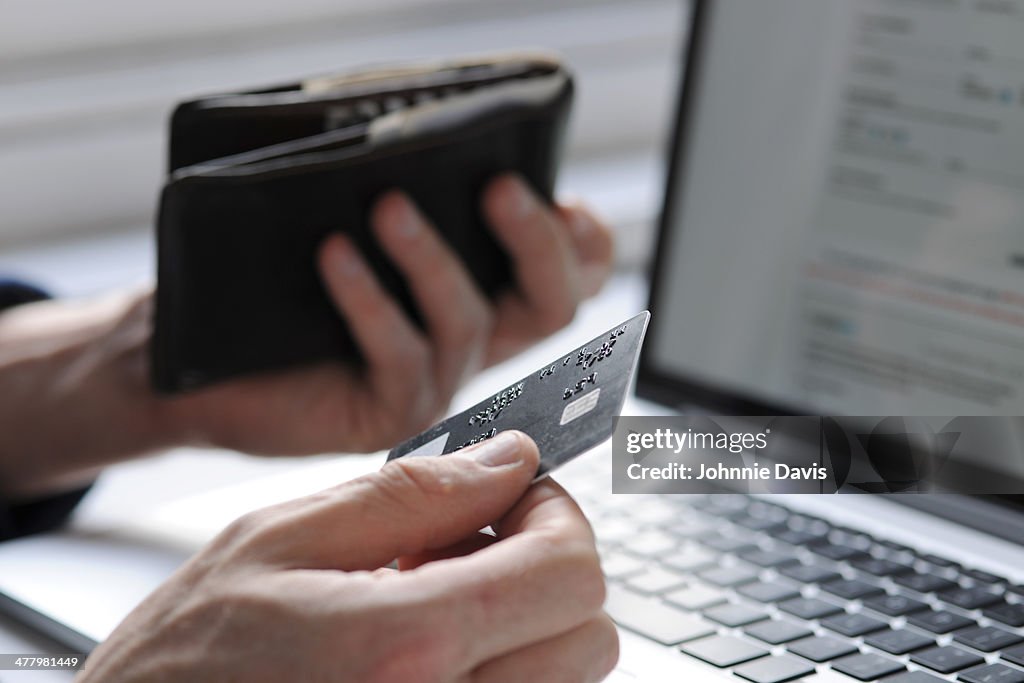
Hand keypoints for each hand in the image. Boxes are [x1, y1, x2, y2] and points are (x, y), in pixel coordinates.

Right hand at [79, 432, 617, 682]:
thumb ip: (408, 495)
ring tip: (434, 602)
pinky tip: (426, 651)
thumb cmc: (181, 661)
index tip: (512, 501)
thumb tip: (510, 459)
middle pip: (588, 635)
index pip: (570, 573)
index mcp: (404, 646)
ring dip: (524, 625)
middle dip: (547, 572)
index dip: (554, 518)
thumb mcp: (275, 544)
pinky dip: (500, 670)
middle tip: (471, 548)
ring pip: (566, 679)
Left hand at [166, 174, 613, 453]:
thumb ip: (404, 194)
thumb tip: (428, 147)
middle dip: (539, 244)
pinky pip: (400, 355)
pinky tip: (335, 255)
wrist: (206, 366)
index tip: (567, 201)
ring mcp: (435, 382)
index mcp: (480, 292)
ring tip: (389, 205)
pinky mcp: (389, 415)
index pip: (569, 275)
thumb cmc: (271, 285)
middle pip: (553, 306)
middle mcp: (471, 341)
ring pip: (471, 324)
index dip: (585, 243)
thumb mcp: (346, 221)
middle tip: (500, 187)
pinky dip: (371, 300)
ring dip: (432, 258)